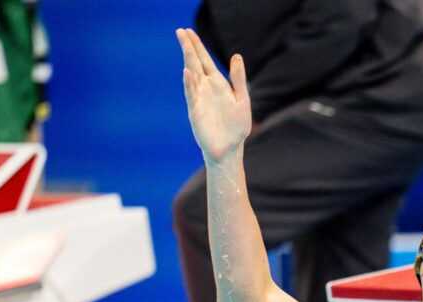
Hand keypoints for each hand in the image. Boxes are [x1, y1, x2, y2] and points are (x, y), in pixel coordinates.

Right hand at [176, 28, 251, 162]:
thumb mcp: (242, 99)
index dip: (198, 46)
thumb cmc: (236, 127)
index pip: (205, 60)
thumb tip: (236, 55)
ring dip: (188, 59)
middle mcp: (206, 88)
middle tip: (180, 30)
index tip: (189, 31)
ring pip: (191, 74)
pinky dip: (189, 83)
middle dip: (189, 47)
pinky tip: (187, 71)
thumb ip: (238, 79)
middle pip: (195, 63)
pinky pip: (191, 94)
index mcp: (218, 84)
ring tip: (183, 43)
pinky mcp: (195, 111)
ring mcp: (199, 99)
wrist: (230, 149)